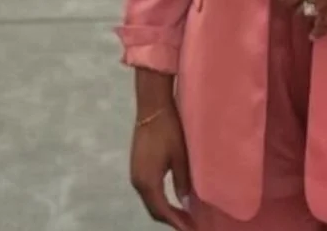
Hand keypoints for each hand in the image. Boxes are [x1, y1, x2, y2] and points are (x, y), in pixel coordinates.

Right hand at [129, 107, 193, 230]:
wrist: (152, 108)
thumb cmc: (169, 130)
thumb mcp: (180, 157)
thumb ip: (182, 182)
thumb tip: (185, 203)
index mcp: (148, 182)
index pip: (162, 211)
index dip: (177, 223)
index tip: (191, 229)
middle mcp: (138, 182)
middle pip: (154, 210)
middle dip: (171, 220)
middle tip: (190, 225)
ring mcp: (135, 175)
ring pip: (150, 202)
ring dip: (165, 211)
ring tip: (184, 217)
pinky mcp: (137, 168)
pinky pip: (148, 192)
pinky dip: (160, 201)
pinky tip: (172, 201)